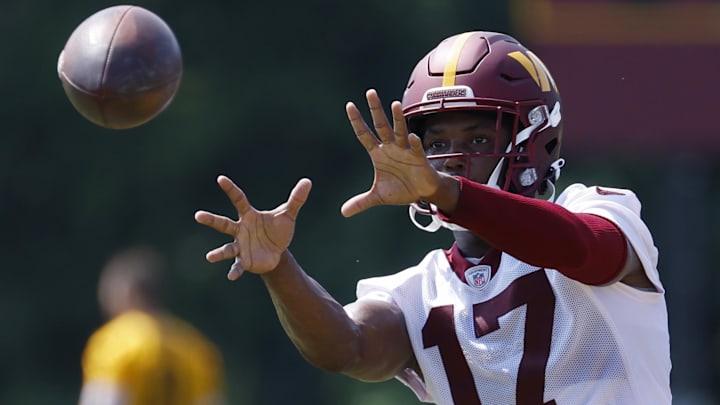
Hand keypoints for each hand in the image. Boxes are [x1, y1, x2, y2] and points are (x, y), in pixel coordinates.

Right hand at [195, 175, 311, 279]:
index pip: (238, 199)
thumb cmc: (278, 230)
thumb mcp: (288, 215)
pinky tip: (231, 276)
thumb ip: (296, 199)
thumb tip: (307, 181)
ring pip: (227, 248)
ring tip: (210, 257)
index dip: (230, 189)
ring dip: (219, 253)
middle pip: (223, 224)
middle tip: (198, 215)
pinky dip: (234, 271)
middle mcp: (240, 230)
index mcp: (249, 216)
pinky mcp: (244, 261)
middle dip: (211, 220)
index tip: (221, 179)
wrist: (278, 252)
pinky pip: (237, 266)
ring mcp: (240, 246)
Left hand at [341, 89, 441, 217]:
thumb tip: (343, 212)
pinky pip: (415, 148)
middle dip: (376, 110)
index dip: (357, 121)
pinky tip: (411, 137)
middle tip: (370, 93)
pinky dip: (413, 143)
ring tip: (394, 105)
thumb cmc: (401, 189)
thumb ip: (361, 202)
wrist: (422, 193)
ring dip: (397, 119)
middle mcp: (391, 148)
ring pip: (400, 131)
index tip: (349, 105)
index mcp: (378, 154)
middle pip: (381, 126)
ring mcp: (405, 151)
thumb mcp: (378, 196)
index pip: (364, 135)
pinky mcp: (419, 158)